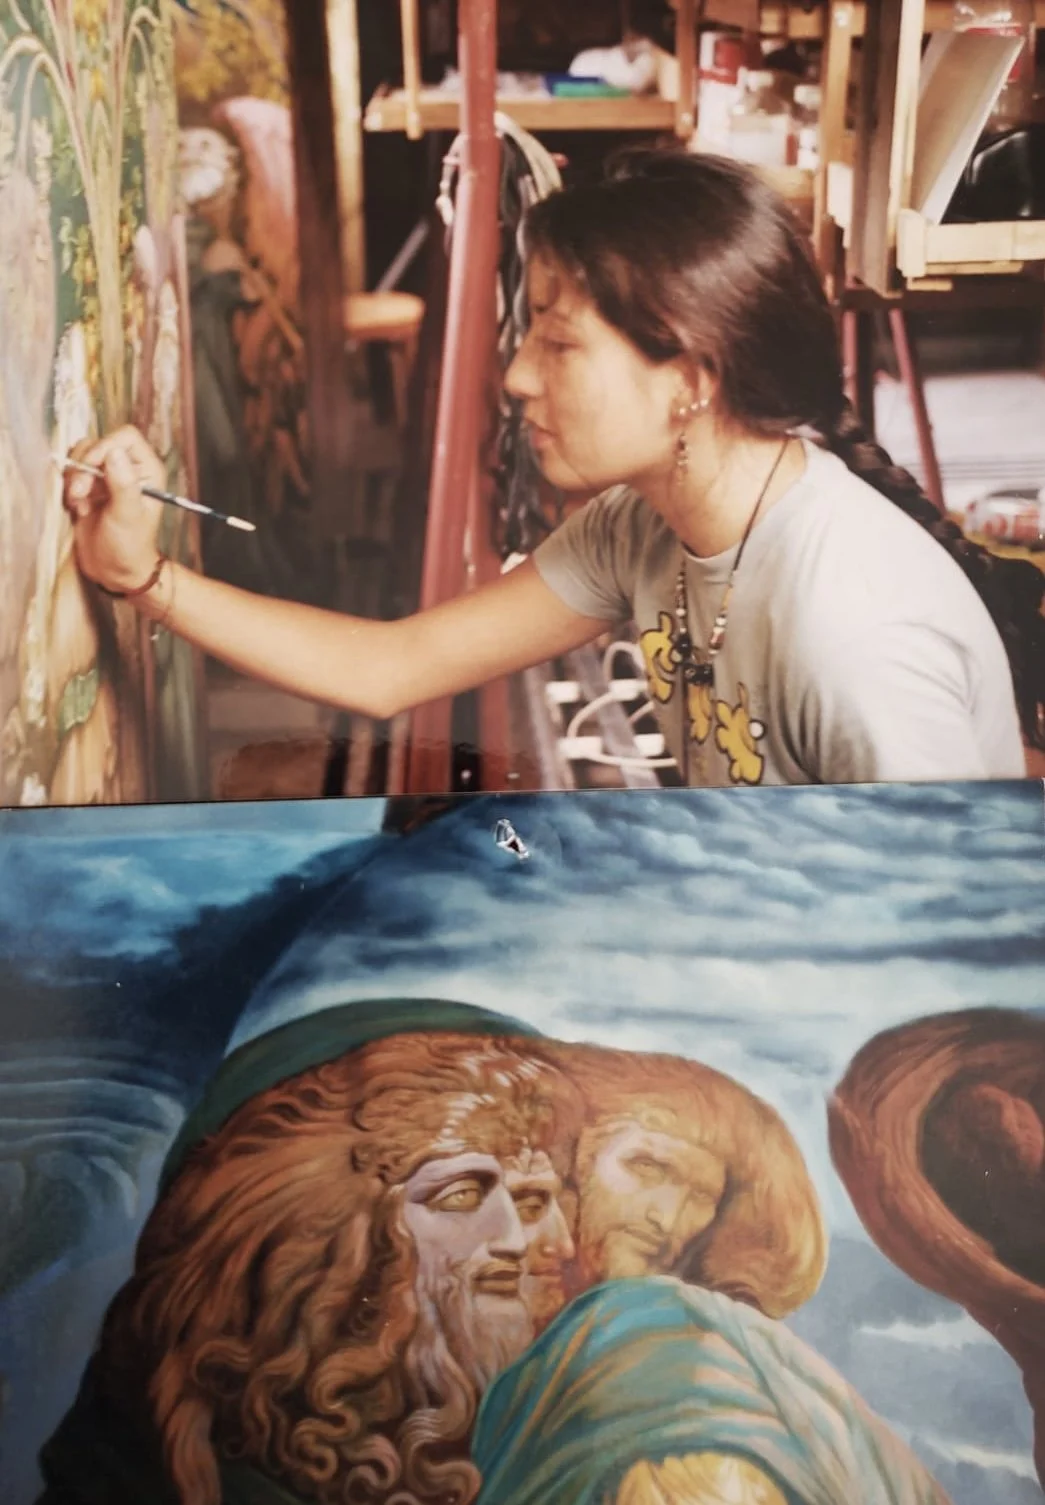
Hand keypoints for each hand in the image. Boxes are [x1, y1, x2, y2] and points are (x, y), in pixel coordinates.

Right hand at [63, 427, 164, 594]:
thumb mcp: (128, 516)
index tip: (91, 471)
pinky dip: (68, 486)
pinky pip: (72, 470)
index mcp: (147, 469)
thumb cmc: (129, 546)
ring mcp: (107, 475)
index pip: (124, 437)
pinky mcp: (90, 485)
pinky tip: (77, 507)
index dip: (104, 448)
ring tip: (80, 503)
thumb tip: (114, 452)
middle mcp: (128, 467)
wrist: (114, 569)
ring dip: (73, 477)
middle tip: (80, 494)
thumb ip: (123, 484)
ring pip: (80, 455)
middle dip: (83, 467)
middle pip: (97, 443)